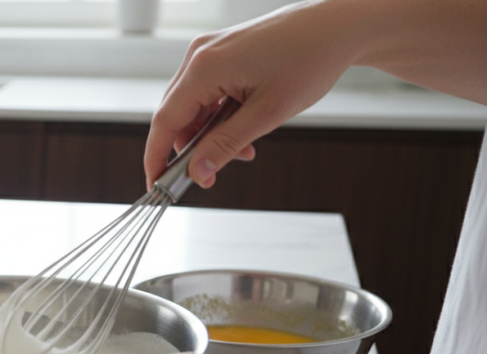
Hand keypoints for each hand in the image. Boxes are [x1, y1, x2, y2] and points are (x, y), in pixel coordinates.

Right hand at [145, 1, 361, 189]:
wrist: (338, 26)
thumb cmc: (310, 59)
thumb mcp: (267, 114)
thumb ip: (225, 146)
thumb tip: (198, 173)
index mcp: (204, 67)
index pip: (165, 121)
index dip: (157, 158)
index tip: (157, 186)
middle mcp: (199, 55)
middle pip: (176, 115)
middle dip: (191, 148)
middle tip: (212, 173)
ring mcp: (209, 51)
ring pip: (192, 106)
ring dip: (209, 134)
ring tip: (244, 148)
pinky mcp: (221, 52)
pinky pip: (206, 92)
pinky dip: (218, 116)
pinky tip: (243, 126)